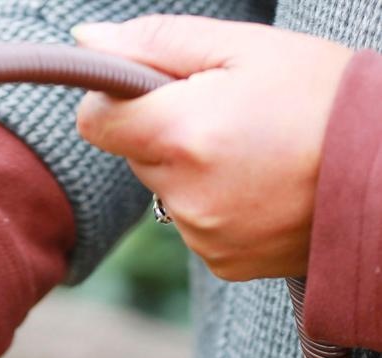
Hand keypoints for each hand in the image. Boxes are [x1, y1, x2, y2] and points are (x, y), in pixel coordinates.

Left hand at [74, 16, 352, 279]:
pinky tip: (260, 189)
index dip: (115, 100)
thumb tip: (87, 41)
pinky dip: (216, 207)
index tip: (149, 90)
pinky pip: (194, 227)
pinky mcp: (220, 263)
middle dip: (167, 132)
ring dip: (192, 172)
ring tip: (254, 154)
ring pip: (166, 193)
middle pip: (136, 156)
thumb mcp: (246, 49)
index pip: (96, 122)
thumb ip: (158, 43)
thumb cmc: (324, 100)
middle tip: (228, 117)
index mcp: (182, 134)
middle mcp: (184, 195)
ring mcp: (202, 235)